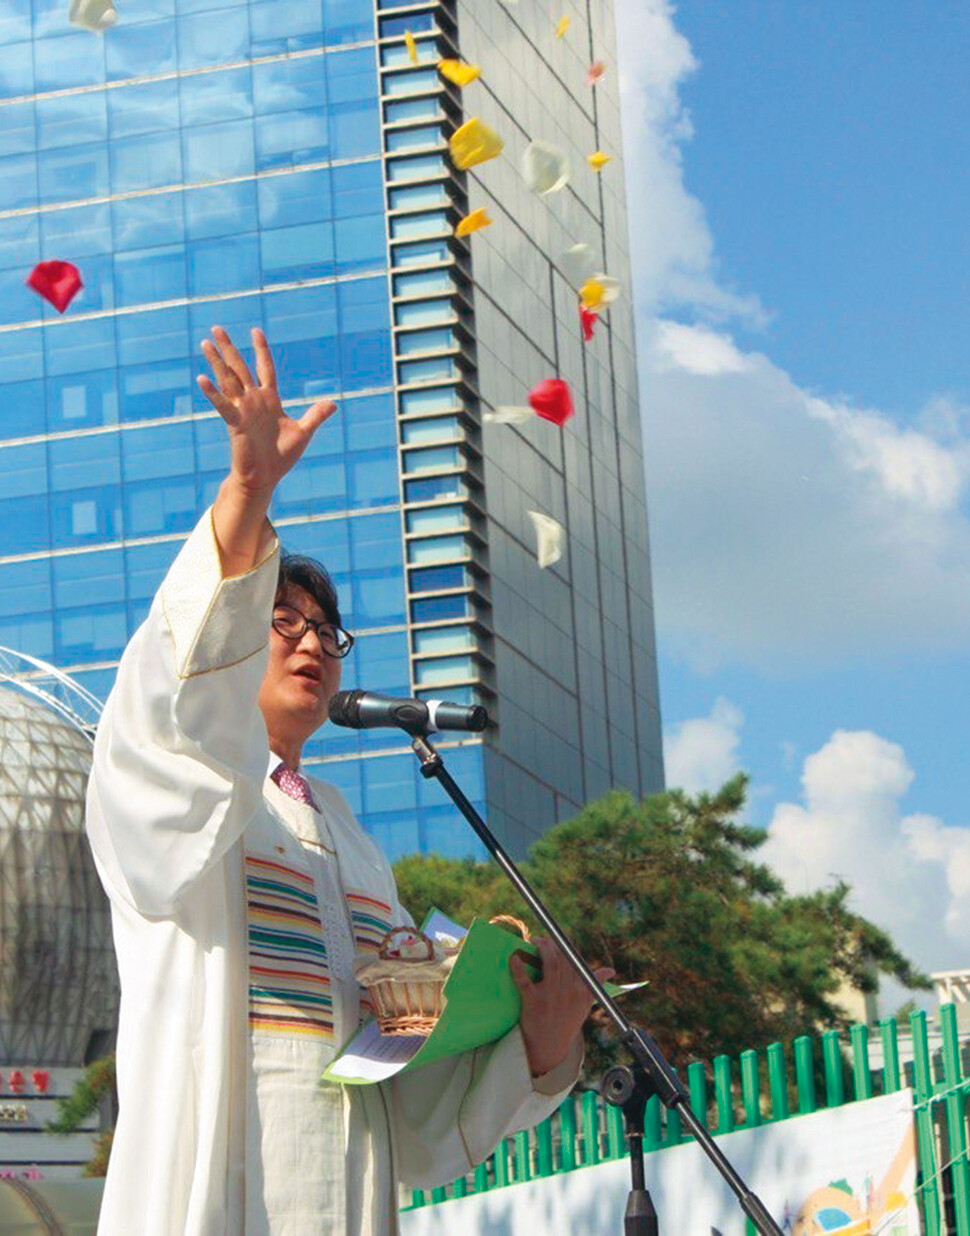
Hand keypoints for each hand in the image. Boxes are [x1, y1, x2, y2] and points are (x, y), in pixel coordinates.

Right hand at [198, 326, 336, 497]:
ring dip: (217, 361)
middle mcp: (254, 401)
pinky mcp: (235, 423)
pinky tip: (202, 378)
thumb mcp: (303, 432)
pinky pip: (222, 405)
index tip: (255, 331)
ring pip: (228, 380)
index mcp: (270, 400)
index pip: (265, 368)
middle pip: (241, 368)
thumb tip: (333, 403)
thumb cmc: (281, 456)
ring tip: (205, 342)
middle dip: (230, 348)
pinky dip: (212, 392)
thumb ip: (315, 416)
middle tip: (217, 328)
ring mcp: (243, 410)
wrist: (265, 478)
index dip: (261, 350)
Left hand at [510, 938, 614, 1076]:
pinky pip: (524, 981)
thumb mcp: (585, 1005)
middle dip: (553, 945)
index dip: (568, 948)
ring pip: (549, 965)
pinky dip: (518, 967)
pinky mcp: (533, 1002)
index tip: (561, 940)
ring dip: (542, 949)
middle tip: (544, 939)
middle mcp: (568, 991)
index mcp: (581, 991)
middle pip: (562, 960)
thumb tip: (610, 970)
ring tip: (536, 942)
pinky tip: (515, 956)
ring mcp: (550, 996)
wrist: (550, 1047)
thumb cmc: (567, 1022)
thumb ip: (595, 985)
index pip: (576, 962)